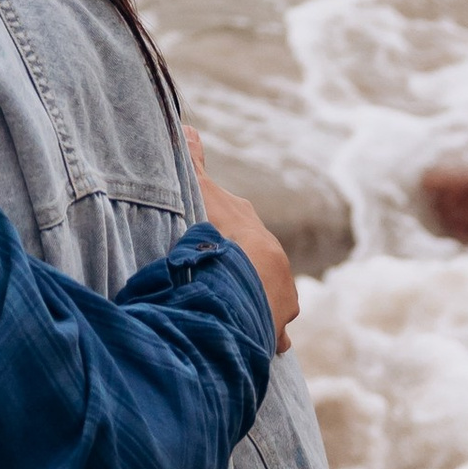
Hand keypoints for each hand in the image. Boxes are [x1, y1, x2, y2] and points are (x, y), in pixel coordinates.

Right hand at [186, 128, 296, 350]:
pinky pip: (272, 330)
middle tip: (213, 274)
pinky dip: (266, 333)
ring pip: (265, 295)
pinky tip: (259, 339)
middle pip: (254, 260)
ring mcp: (278, 294)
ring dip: (250, 300)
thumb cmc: (220, 238)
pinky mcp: (278, 324)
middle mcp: (272, 260)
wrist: (248, 283)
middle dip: (238, 266)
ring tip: (227, 309)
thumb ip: (194, 163)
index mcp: (252, 228)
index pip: (238, 222)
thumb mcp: (202, 195)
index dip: (221, 227)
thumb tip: (188, 129)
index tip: (209, 236)